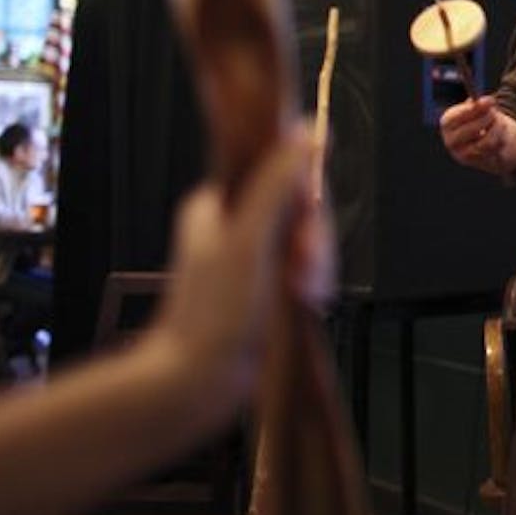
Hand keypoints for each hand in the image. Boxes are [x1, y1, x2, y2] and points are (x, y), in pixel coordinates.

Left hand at [153, 125, 333, 399]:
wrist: (199, 382)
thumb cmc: (213, 314)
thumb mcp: (247, 240)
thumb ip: (276, 183)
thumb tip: (302, 132)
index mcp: (219, 203)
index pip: (280, 173)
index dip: (305, 195)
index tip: (307, 223)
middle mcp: (237, 225)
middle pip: (301, 210)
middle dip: (313, 242)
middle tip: (304, 268)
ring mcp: (254, 256)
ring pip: (309, 242)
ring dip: (315, 268)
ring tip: (304, 295)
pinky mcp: (269, 285)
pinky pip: (308, 270)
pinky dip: (313, 285)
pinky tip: (307, 303)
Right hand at [440, 96, 515, 175]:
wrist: (488, 144)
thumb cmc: (479, 120)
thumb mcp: (477, 109)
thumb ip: (480, 104)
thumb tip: (488, 101)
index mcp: (447, 124)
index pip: (455, 117)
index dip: (473, 109)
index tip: (489, 100)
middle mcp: (451, 142)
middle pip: (472, 129)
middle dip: (487, 117)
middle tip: (495, 111)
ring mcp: (464, 155)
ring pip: (487, 141)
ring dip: (498, 128)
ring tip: (500, 122)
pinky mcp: (480, 163)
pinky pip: (495, 151)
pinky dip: (501, 140)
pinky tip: (499, 137)